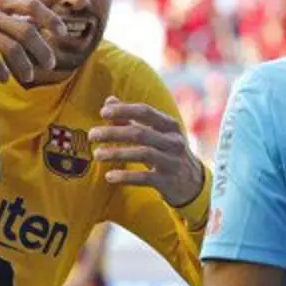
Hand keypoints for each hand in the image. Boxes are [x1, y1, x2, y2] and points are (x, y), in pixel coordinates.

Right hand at [0, 0, 65, 83]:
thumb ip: (12, 14)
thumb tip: (38, 25)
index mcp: (0, 0)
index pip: (33, 5)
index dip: (51, 19)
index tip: (62, 33)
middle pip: (27, 31)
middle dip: (43, 51)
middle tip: (50, 64)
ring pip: (12, 48)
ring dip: (25, 66)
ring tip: (28, 77)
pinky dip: (3, 72)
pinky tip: (6, 78)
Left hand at [90, 96, 204, 206]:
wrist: (193, 184)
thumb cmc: (167, 153)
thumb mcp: (156, 134)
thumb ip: (132, 117)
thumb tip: (109, 100)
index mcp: (170, 126)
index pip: (145, 111)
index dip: (124, 110)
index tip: (103, 112)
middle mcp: (173, 141)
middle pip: (141, 132)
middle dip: (114, 132)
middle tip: (92, 135)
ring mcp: (172, 162)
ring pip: (143, 153)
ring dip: (117, 153)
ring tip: (97, 154)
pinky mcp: (168, 181)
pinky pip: (145, 177)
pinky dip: (126, 176)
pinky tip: (109, 176)